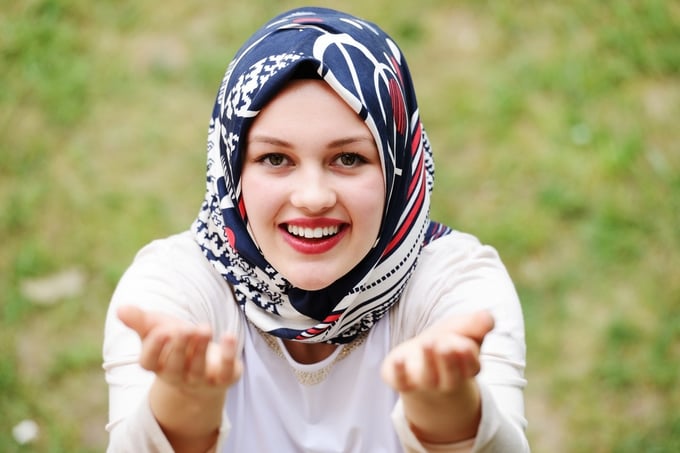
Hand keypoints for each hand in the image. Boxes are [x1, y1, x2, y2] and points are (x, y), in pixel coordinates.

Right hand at [117, 305, 241, 397]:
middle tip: (184, 328)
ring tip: (204, 327)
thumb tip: (121, 309)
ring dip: (201, 347)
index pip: (149, 362)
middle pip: (174, 365)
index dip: (155, 348)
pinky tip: (229, 336)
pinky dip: (228, 354)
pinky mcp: (224, 377)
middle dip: (179, 347)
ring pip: (198, 367)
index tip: (162, 331)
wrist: (204, 372)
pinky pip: (226, 370)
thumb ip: (140, 321)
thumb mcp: (158, 330)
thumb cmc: (175, 345)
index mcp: (158, 365)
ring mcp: (201, 380)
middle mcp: (178, 375)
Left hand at [381, 310, 493, 442]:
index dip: (467, 356)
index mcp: (465, 369)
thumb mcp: (462, 331)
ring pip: (428, 377)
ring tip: (428, 342)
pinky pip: (400, 381)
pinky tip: (398, 358)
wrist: (418, 362)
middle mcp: (446, 380)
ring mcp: (423, 383)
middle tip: (445, 343)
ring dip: (428, 361)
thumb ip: (476, 325)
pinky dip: (399, 372)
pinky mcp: (402, 381)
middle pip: (451, 376)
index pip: (471, 366)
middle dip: (449, 360)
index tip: (464, 343)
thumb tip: (488, 317)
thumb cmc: (446, 344)